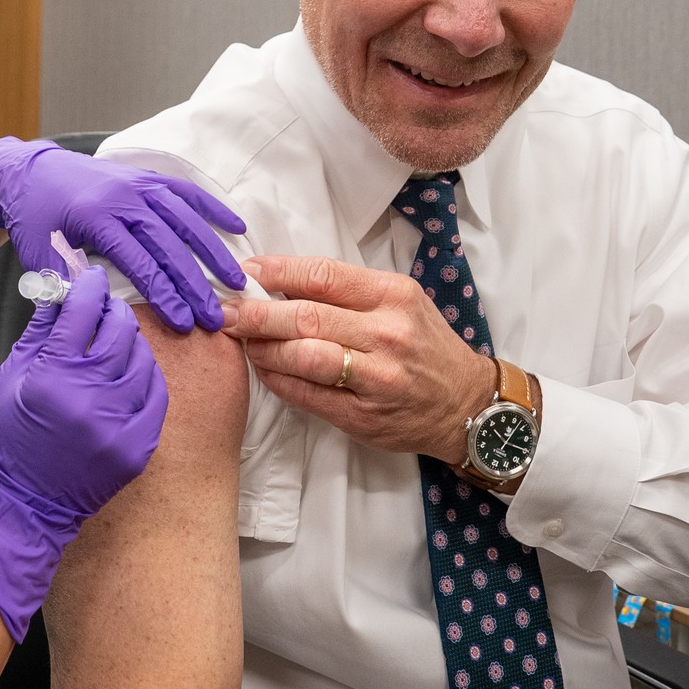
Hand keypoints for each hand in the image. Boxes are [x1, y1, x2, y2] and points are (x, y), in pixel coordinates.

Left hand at [0, 136, 246, 331]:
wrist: (29, 173)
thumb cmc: (34, 218)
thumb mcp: (39, 254)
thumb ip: (66, 284)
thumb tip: (97, 317)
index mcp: (96, 217)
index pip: (139, 262)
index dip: (164, 295)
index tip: (184, 323)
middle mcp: (123, 197)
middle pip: (169, 244)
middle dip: (194, 284)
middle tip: (215, 316)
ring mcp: (138, 184)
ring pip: (185, 219)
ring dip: (212, 251)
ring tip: (235, 281)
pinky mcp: (146, 177)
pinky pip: (186, 192)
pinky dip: (212, 208)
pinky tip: (236, 227)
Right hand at [0, 270, 167, 639]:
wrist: (29, 501)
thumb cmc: (16, 436)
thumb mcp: (13, 377)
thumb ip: (40, 331)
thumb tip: (59, 289)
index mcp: (51, 377)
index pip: (80, 312)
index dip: (87, 288)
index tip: (91, 278)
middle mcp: (86, 399)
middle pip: (119, 331)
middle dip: (113, 312)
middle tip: (106, 310)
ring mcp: (117, 424)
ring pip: (142, 359)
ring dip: (131, 344)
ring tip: (116, 345)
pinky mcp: (138, 445)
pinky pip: (155, 393)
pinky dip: (145, 377)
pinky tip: (130, 374)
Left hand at [220, 255, 495, 463]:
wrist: (465, 404)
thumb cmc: (424, 345)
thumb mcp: (399, 301)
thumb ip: (347, 291)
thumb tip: (280, 280)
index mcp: (394, 296)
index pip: (325, 276)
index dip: (278, 272)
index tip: (246, 272)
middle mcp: (388, 335)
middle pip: (307, 317)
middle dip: (256, 313)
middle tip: (223, 309)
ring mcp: (377, 379)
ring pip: (304, 358)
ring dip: (263, 348)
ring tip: (240, 340)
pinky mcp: (364, 417)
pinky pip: (308, 396)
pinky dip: (277, 380)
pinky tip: (263, 368)